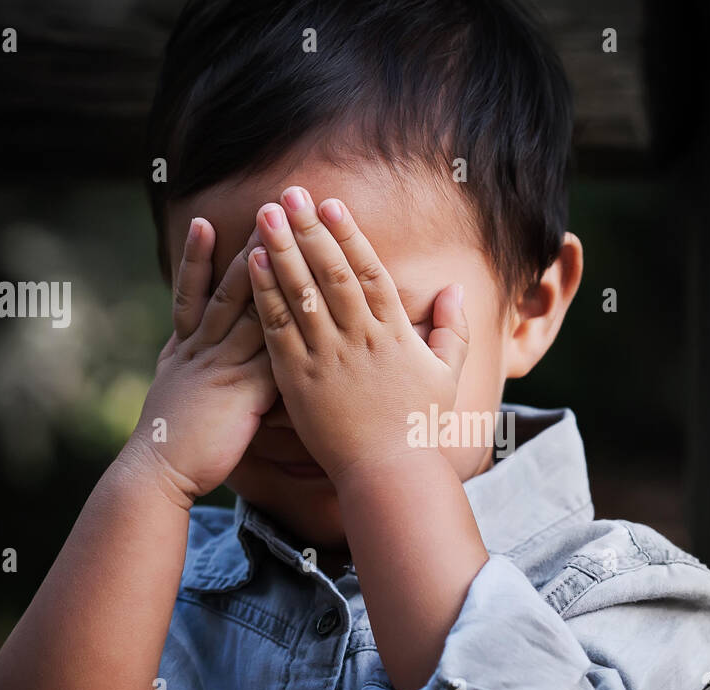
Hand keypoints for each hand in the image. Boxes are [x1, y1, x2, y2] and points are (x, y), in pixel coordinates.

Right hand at [123, 217, 277, 507]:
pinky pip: (275, 353)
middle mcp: (200, 349)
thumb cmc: (171, 444)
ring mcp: (221, 367)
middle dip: (250, 249)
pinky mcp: (243, 391)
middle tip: (268, 212)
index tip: (206, 221)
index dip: (197, 257)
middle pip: (229, 288)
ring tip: (294, 244)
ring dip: (276, 276)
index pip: (191, 291)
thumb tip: (206, 357)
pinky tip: (321, 314)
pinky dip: (295, 332)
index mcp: (183, 348)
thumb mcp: (177, 394)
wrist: (157, 473)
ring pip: (253, 311)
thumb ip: (192, 369)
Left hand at [246, 185, 467, 483]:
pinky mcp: (299, 381)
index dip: (348, 234)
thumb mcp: (448, 375)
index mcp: (394, 334)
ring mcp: (327, 358)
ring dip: (282, 250)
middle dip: (309, 229)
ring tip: (264, 215)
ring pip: (301, 293)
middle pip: (330, 272)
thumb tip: (456, 290)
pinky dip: (266, 295)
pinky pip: (279, 330)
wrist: (390, 474)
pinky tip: (254, 266)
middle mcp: (359, 338)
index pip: (368, 272)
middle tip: (288, 194)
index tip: (330, 204)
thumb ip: (454, 329)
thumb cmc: (419, 429)